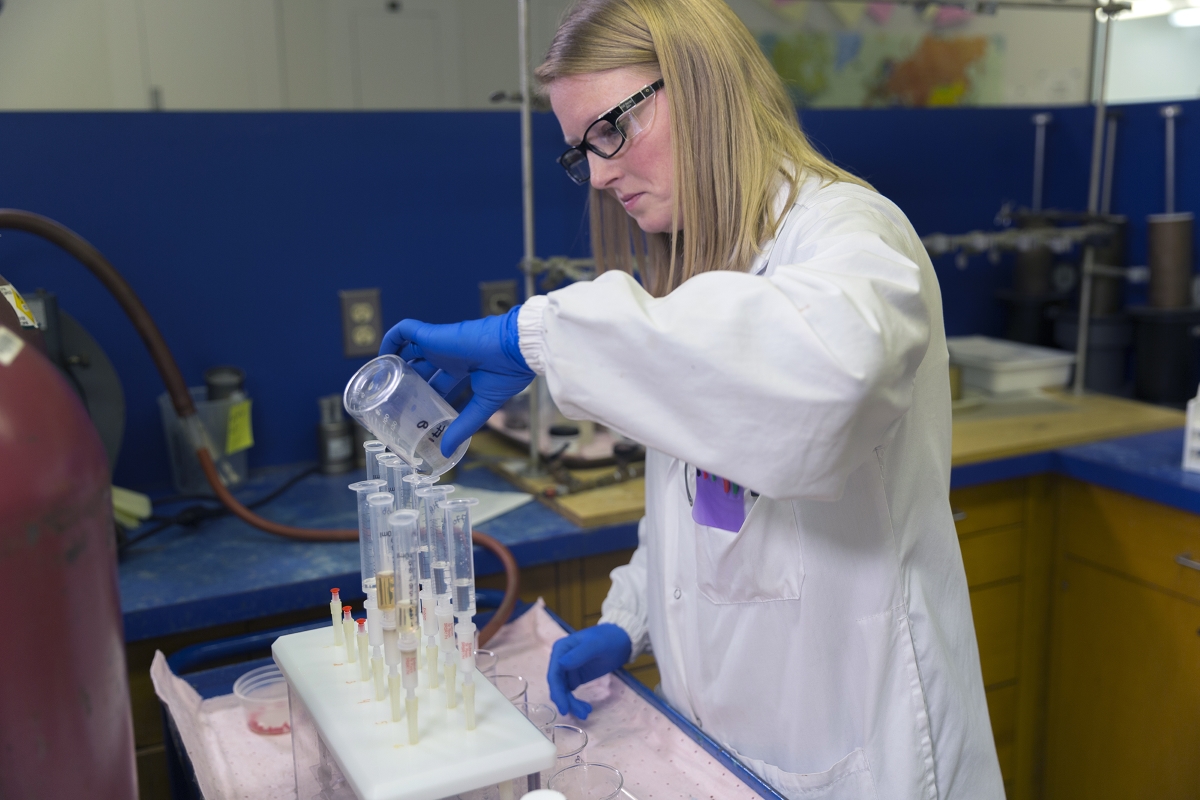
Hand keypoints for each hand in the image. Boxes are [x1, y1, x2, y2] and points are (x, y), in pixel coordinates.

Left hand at [379, 307, 533, 456]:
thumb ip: (464, 426)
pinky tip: (382, 358)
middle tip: (393, 402)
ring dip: (395, 362)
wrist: (515, 348)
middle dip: (407, 384)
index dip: (425, 395)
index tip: (414, 411)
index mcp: (464, 369)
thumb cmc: (508, 372)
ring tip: (381, 381)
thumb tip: (447, 451)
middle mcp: (449, 356)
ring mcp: (440, 344)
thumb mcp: (483, 405)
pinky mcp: (434, 334)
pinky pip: (405, 331)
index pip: (439, 382)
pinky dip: (391, 340)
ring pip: (410, 350)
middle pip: (422, 369)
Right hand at [547, 623, 631, 719]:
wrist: (621, 639)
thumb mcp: (595, 645)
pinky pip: (570, 692)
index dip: (557, 692)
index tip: (564, 708)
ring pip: (563, 691)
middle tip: (581, 713)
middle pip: (558, 685)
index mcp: (561, 649)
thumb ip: (578, 654)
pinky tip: (585, 708)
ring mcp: (567, 669)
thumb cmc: (608, 639)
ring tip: (586, 712)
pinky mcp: (575, 677)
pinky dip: (575, 701)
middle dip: (567, 701)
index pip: (554, 674)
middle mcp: (560, 660)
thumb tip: (561, 664)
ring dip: (572, 703)